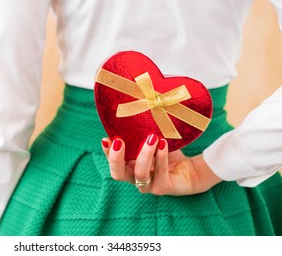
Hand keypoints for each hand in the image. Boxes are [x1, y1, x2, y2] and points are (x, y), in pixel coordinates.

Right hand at [101, 135, 221, 195]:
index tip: (106, 138)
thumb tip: (136, 109)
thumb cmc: (167, 152)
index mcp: (128, 165)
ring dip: (145, 154)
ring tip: (152, 137)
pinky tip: (164, 144)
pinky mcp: (162, 188)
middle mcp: (134, 177)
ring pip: (140, 174)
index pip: (112, 160)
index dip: (107, 152)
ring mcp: (148, 185)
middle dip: (116, 158)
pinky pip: (159, 174)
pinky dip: (161, 157)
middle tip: (119, 141)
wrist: (190, 169)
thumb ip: (141, 132)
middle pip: (117, 174)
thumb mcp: (153, 139)